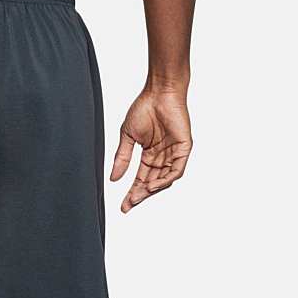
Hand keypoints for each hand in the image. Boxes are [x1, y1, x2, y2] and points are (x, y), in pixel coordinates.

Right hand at [111, 88, 192, 212]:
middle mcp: (162, 157)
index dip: (132, 192)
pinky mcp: (183, 149)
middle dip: (140, 195)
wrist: (159, 92)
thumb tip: (113, 178)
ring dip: (151, 190)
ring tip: (138, 197)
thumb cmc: (144, 107)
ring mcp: (174, 153)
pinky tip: (152, 186)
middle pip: (151, 182)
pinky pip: (176, 170)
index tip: (123, 205)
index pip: (141, 179)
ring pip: (164, 180)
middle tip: (129, 205)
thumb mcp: (127, 136)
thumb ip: (122, 158)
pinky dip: (165, 180)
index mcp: (149, 154)